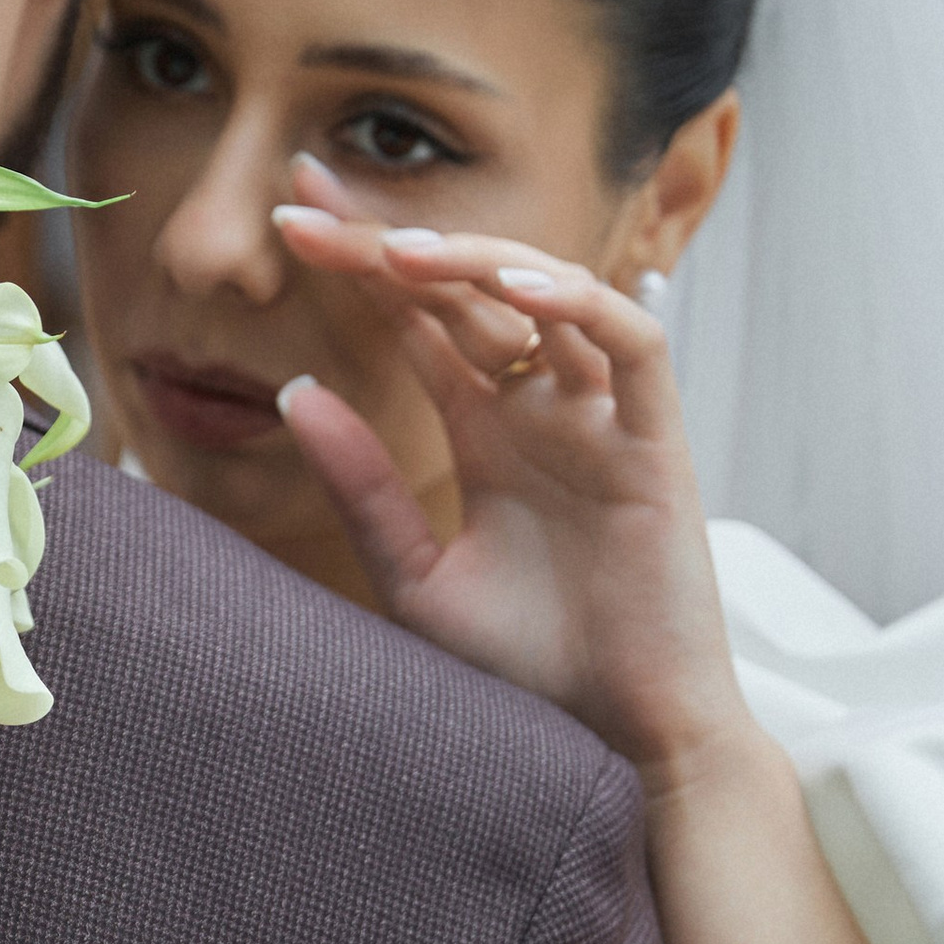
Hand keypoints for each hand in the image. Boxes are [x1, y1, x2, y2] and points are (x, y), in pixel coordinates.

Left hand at [270, 201, 753, 786]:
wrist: (608, 742)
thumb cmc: (523, 671)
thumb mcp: (414, 573)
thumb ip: (362, 485)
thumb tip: (294, 392)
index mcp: (483, 430)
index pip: (415, 322)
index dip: (357, 266)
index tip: (285, 220)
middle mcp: (541, 409)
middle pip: (466, 294)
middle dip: (391, 240)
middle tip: (310, 200)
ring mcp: (601, 419)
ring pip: (549, 297)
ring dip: (476, 260)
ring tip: (398, 249)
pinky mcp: (657, 445)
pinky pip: (633, 345)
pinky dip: (581, 305)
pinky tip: (514, 289)